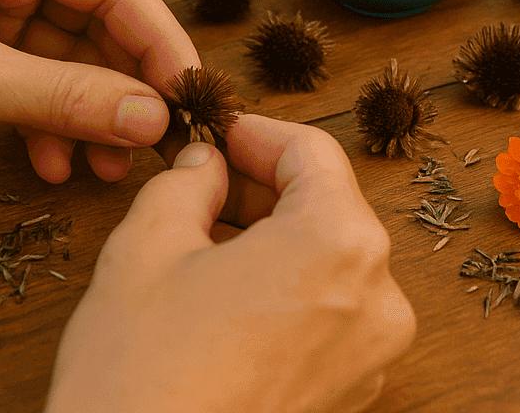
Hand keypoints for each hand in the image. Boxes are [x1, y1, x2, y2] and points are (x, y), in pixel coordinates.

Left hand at [0, 0, 195, 183]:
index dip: (160, 43)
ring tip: (102, 171)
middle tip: (150, 149)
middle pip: (97, 22)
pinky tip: (50, 159)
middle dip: (123, 88)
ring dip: (86, 111)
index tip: (190, 100)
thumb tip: (152, 119)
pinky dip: (44, 116)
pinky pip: (28, 73)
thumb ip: (63, 96)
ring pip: (66, 55)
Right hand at [46, 115, 416, 412]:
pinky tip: (226, 297)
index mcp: (340, 244)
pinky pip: (330, 314)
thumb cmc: (142, 380)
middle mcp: (377, 297)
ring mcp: (372, 353)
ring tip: (203, 243)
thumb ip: (184, 184)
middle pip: (328, 207)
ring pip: (329, 261)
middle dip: (263, 189)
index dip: (257, 134)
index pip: (313, 153)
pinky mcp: (353, 393)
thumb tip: (205, 166)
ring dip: (274, 240)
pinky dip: (287, 292)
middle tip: (201, 184)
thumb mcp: (146, 249)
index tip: (218, 133)